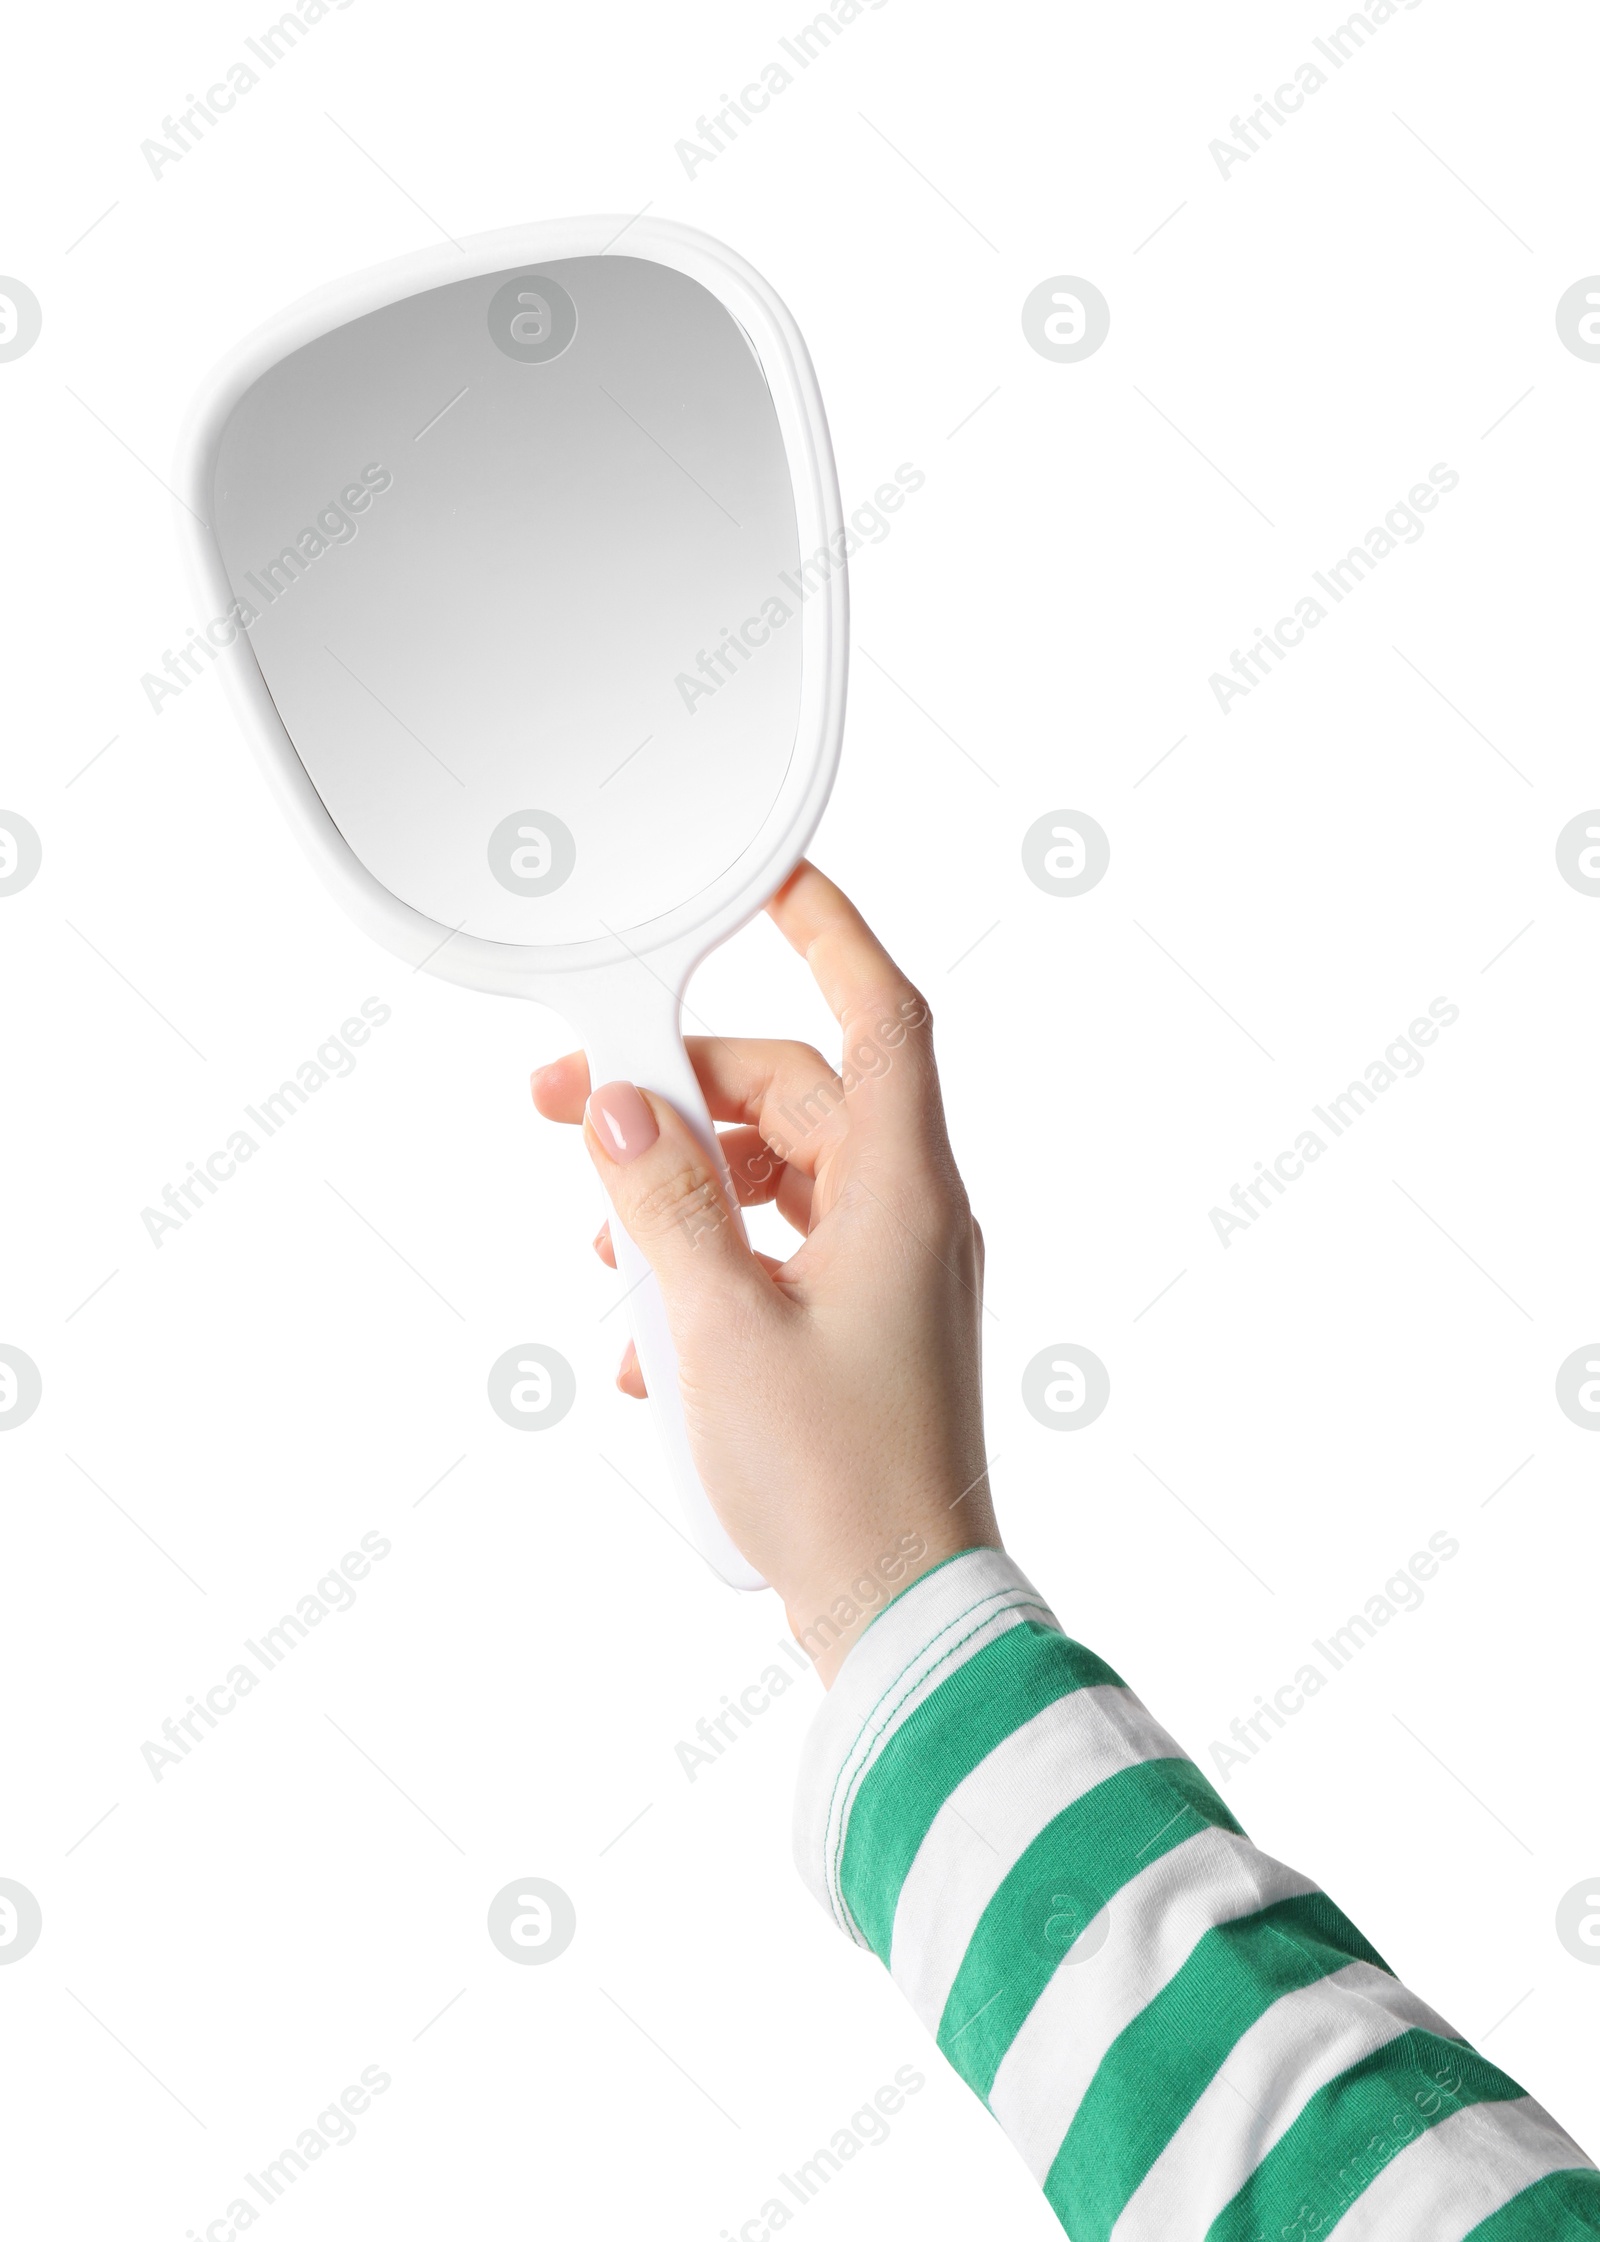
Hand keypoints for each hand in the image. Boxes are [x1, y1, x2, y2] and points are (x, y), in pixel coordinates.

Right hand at [531, 863, 999, 1683]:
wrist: (900, 1614)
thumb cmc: (835, 1483)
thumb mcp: (721, 1331)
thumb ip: (666, 1209)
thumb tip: (622, 1115)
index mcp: (902, 1191)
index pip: (878, 1012)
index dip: (826, 930)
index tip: (766, 881)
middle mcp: (908, 1216)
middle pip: (790, 1097)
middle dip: (679, 1098)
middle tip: (572, 1115)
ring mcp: (889, 1273)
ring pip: (775, 1178)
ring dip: (683, 1198)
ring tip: (611, 1256)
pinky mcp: (861, 1327)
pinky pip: (776, 1254)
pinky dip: (709, 1272)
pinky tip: (655, 1346)